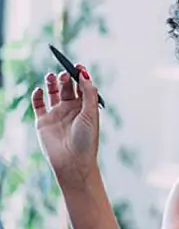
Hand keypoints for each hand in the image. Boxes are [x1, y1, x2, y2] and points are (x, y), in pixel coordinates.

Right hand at [31, 67, 99, 184]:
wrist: (73, 162)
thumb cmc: (86, 140)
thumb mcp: (91, 113)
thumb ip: (88, 93)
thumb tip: (84, 74)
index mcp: (85, 107)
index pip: (82, 86)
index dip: (80, 75)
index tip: (78, 66)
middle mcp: (71, 109)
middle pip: (67, 86)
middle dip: (65, 77)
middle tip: (64, 73)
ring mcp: (57, 114)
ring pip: (52, 92)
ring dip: (51, 82)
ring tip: (51, 76)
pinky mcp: (43, 121)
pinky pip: (38, 104)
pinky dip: (37, 95)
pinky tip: (39, 89)